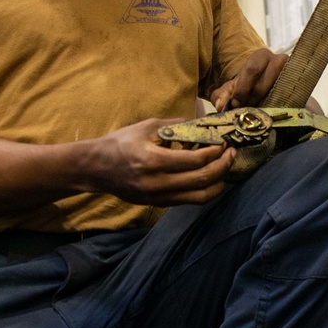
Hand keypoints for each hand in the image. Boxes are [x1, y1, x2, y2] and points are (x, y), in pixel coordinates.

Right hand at [84, 118, 234, 206]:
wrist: (97, 168)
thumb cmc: (121, 143)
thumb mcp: (147, 127)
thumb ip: (177, 125)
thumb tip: (204, 124)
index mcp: (153, 161)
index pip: (195, 160)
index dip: (214, 152)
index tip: (223, 142)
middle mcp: (157, 183)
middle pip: (203, 179)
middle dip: (223, 165)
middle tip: (231, 153)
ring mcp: (159, 197)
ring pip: (201, 196)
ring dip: (218, 182)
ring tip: (224, 167)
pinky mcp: (159, 204)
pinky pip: (190, 200)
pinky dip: (205, 189)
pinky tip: (209, 176)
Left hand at [210, 48, 287, 110]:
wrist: (265, 87)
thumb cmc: (246, 86)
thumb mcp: (231, 88)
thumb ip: (221, 96)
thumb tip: (220, 106)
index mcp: (260, 56)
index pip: (251, 70)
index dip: (242, 89)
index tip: (235, 104)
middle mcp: (279, 60)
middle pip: (263, 84)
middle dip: (251, 100)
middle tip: (245, 109)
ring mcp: (291, 74)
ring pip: (276, 93)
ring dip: (263, 105)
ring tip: (255, 111)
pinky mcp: (298, 87)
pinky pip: (288, 99)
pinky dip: (277, 107)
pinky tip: (269, 111)